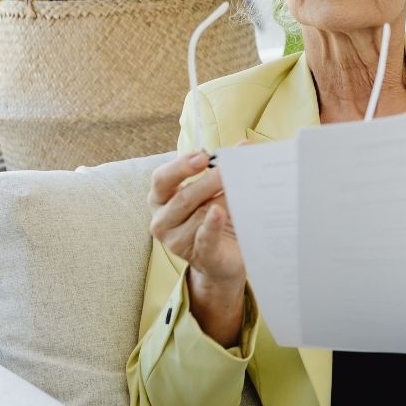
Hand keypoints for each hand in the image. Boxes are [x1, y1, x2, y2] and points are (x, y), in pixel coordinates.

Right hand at [148, 145, 246, 290]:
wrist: (225, 260)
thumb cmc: (216, 220)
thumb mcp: (215, 193)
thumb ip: (224, 170)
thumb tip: (245, 146)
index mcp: (161, 200)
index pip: (161, 179)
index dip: (180, 166)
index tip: (203, 156)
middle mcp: (162, 221)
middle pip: (183, 197)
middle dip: (209, 181)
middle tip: (231, 169)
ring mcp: (177, 242)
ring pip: (200, 215)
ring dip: (223, 201)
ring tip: (243, 192)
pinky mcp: (199, 257)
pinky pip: (204, 238)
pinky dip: (211, 225)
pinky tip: (218, 213)